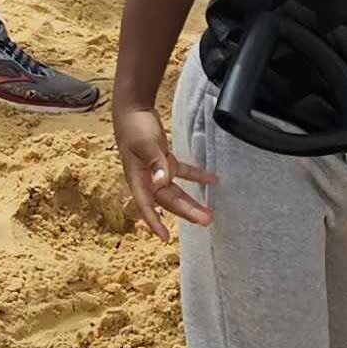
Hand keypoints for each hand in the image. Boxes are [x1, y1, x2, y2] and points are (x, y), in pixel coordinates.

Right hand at [116, 107, 216, 241]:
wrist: (133, 109)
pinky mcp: (164, 160)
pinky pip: (183, 172)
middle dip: (186, 212)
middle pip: (168, 200)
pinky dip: (197, 176)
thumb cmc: (134, 128)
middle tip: (206, 221)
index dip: (154, 222)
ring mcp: (156, 170)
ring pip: (176, 191)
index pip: (146, 205)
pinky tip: (213, 180)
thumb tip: (160, 183)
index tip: (164, 238)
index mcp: (138, 178)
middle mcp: (147, 178)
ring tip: (209, 212)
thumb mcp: (146, 144)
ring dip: (192, 201)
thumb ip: (155, 163)